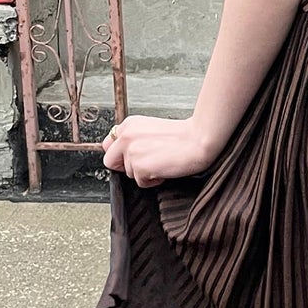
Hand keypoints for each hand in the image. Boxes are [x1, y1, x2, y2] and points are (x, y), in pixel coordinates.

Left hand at [102, 114, 218, 187]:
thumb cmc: (183, 136)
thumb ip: (135, 138)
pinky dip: (153, 180)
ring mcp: (131, 152)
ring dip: (143, 173)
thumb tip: (125, 154)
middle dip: (126, 166)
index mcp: (129, 124)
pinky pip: (140, 182)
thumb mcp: (152, 129)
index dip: (121, 154)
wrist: (199, 140)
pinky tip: (164, 169)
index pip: (109, 144)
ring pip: (128, 173)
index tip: (132, 156)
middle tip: (145, 163)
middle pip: (110, 161)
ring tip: (161, 162)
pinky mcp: (139, 167)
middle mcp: (126, 136)